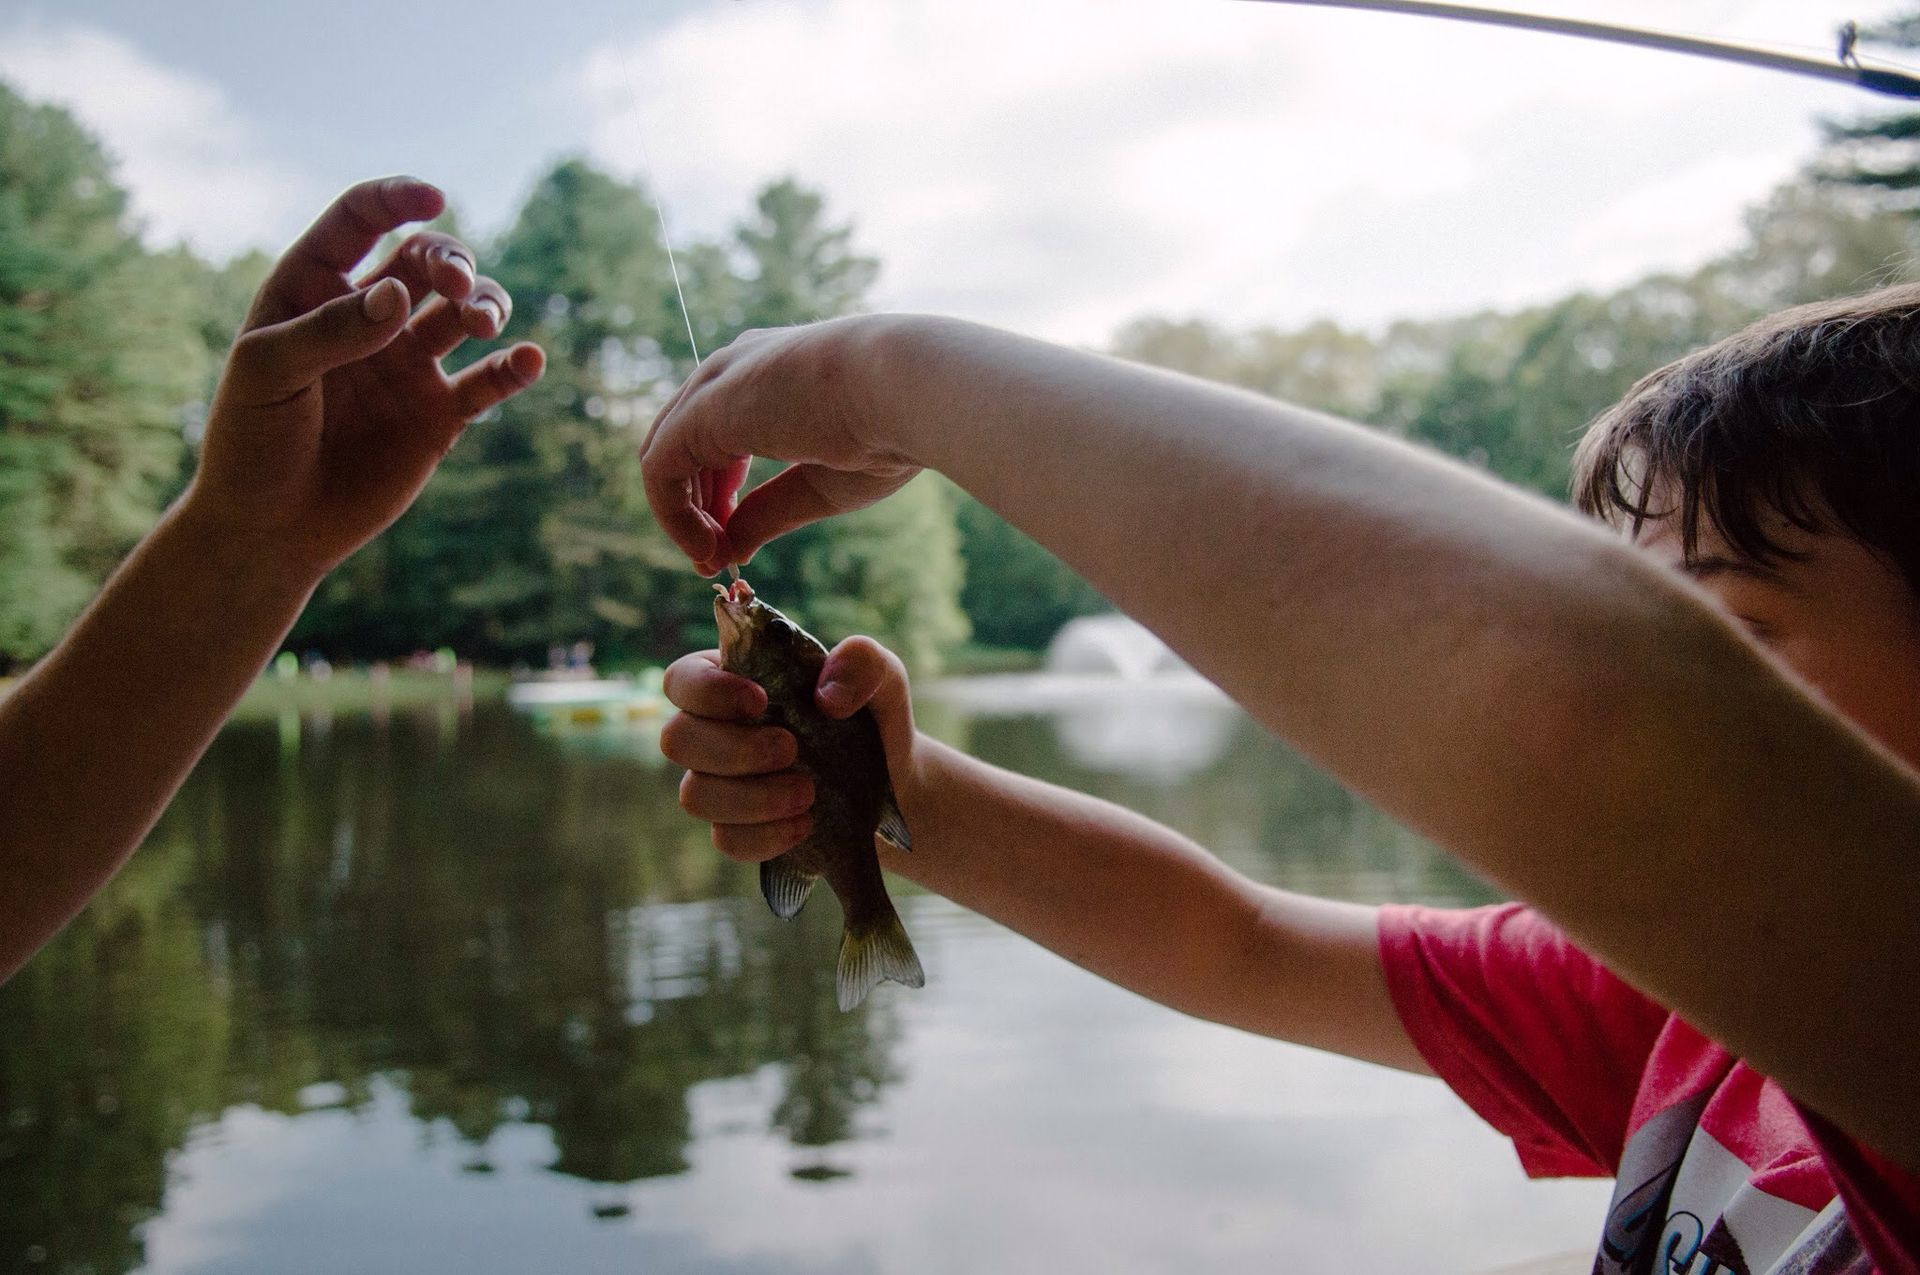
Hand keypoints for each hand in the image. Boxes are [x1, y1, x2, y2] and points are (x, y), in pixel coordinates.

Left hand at [186, 176, 544, 575]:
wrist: (270, 528)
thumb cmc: (250, 441)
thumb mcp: (267, 374)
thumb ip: (330, 330)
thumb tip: (398, 296)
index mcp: (314, 289)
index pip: (361, 221)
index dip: (398, 200)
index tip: (434, 197)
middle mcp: (369, 317)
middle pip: (428, 261)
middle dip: (452, 262)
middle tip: (456, 289)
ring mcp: (407, 365)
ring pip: (466, 312)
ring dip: (487, 304)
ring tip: (482, 323)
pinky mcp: (439, 416)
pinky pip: (488, 383)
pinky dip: (514, 369)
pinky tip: (530, 360)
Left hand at [640, 317, 921, 575]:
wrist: (905, 390)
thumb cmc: (885, 431)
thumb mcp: (819, 484)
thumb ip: (768, 511)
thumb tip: (729, 549)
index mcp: (767, 376)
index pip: (717, 437)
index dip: (718, 497)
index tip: (732, 545)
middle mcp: (734, 371)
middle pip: (684, 447)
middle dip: (695, 508)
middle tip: (715, 558)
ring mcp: (714, 384)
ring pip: (665, 456)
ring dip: (682, 517)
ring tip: (713, 558)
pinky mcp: (701, 409)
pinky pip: (661, 469)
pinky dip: (672, 515)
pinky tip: (705, 547)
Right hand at [660, 635, 916, 860]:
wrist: (893, 780)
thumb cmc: (871, 716)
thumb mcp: (882, 678)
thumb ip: (862, 663)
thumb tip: (827, 695)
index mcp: (734, 679)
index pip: (683, 678)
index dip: (707, 691)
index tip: (759, 700)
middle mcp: (715, 730)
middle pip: (676, 740)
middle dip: (732, 749)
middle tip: (790, 748)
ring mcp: (721, 783)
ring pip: (695, 795)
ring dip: (750, 798)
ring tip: (808, 793)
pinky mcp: (739, 827)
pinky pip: (726, 839)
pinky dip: (764, 836)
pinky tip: (805, 824)